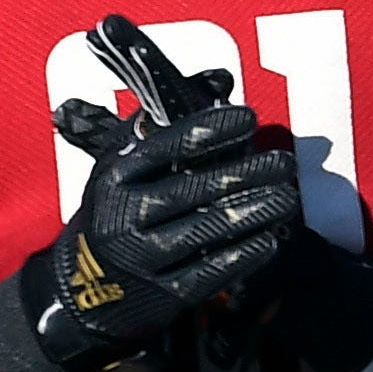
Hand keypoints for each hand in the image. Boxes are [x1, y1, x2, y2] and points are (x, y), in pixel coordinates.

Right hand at [0, 26, 303, 371]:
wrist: (84, 289)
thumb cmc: (115, 210)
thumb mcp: (124, 162)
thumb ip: (169, 119)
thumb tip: (221, 78)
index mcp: (116, 176)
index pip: (168, 146)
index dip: (211, 130)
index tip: (248, 118)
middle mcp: (126, 215)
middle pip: (195, 188)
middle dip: (246, 173)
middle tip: (285, 162)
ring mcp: (145, 257)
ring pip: (208, 230)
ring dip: (254, 213)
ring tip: (287, 198)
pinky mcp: (164, 293)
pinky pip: (210, 272)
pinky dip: (243, 256)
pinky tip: (269, 240)